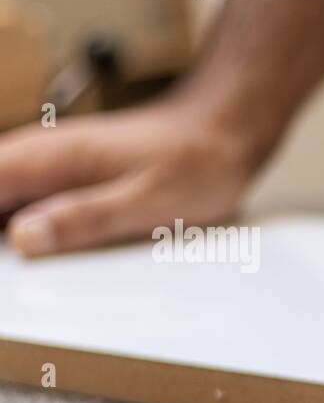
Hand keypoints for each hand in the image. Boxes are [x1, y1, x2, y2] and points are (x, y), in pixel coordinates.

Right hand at [0, 96, 263, 256]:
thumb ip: (85, 220)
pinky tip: (65, 248)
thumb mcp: (148, 203)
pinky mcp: (67, 175)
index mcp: (48, 157)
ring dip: (19, 238)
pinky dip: (38, 228)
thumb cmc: (196, 163)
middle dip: (5, 241)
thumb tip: (24, 239)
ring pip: (6, 203)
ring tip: (54, 261)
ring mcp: (51, 164)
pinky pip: (32, 203)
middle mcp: (39, 155)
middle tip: (33, 271)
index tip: (11, 264)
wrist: (222, 131)